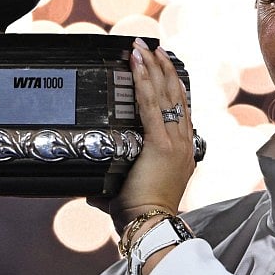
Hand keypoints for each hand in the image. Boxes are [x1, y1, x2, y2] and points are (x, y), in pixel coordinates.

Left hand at [105, 38, 197, 232]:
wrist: (151, 226)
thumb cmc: (141, 214)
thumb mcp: (130, 191)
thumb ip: (113, 184)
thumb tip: (91, 187)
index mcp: (182, 152)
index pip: (180, 110)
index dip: (173, 86)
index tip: (165, 66)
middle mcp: (183, 143)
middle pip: (175, 96)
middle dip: (164, 69)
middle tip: (154, 48)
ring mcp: (174, 142)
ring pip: (165, 95)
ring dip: (154, 68)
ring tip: (145, 48)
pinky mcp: (160, 144)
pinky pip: (150, 104)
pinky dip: (144, 81)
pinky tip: (138, 64)